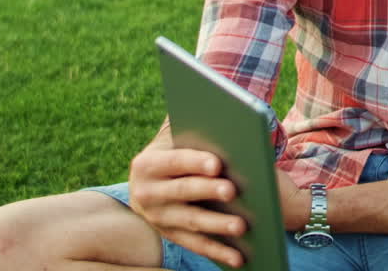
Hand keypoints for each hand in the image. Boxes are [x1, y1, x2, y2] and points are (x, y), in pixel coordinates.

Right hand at [128, 136, 246, 267]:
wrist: (153, 179)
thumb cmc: (179, 149)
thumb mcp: (178, 140)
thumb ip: (196, 134)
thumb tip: (227, 129)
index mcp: (147, 163)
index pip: (174, 161)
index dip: (195, 162)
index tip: (217, 163)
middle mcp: (146, 192)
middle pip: (182, 191)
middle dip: (207, 190)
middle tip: (232, 190)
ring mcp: (156, 218)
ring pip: (190, 222)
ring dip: (216, 225)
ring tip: (241, 226)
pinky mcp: (170, 236)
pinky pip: (196, 245)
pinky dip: (218, 252)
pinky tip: (239, 257)